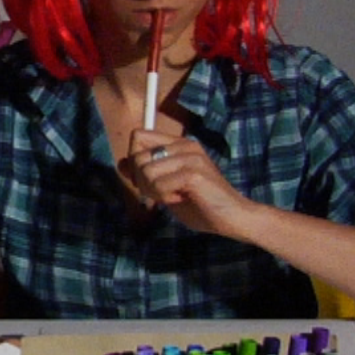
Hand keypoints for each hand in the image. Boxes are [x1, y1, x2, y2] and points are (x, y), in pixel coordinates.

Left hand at [128, 129, 255, 238]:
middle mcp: (184, 145)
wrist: (233, 218)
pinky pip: (159, 184)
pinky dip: (165, 198)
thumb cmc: (201, 204)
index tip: (146, 180)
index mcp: (179, 144)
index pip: (138, 136)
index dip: (134, 160)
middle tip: (163, 194)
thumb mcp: (167, 187)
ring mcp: (190, 157)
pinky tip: (182, 199)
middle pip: (137, 156)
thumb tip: (121, 163)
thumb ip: (146, 174)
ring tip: (174, 196)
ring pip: (146, 171)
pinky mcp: (193, 173)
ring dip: (154, 192)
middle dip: (142, 182)